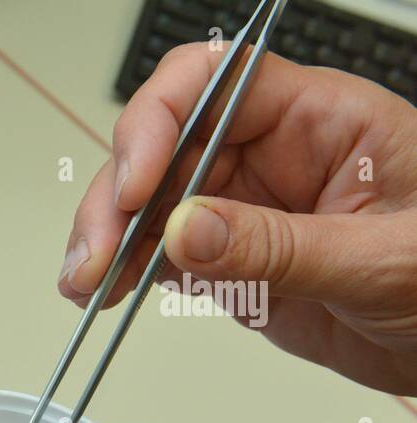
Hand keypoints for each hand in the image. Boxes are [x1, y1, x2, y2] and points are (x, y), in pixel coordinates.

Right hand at [59, 44, 416, 395]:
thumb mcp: (382, 261)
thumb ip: (281, 246)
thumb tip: (188, 230)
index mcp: (320, 120)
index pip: (216, 85)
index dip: (160, 122)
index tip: (135, 187)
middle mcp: (273, 155)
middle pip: (164, 145)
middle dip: (116, 196)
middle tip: (96, 257)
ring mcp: (246, 208)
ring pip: (149, 201)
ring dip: (106, 237)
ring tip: (86, 283)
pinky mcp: (230, 259)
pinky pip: (161, 252)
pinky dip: (123, 271)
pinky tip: (101, 292)